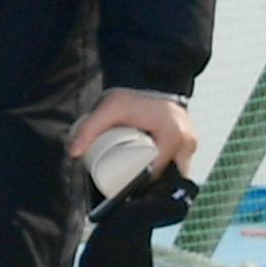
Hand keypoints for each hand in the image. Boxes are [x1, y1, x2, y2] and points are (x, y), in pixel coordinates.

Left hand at [71, 90, 197, 178]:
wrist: (150, 81)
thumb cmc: (131, 97)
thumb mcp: (108, 109)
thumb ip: (89, 129)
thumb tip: (74, 152)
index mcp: (173, 135)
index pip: (155, 172)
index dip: (137, 181)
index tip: (122, 185)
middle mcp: (187, 141)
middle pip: (166, 174)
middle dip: (147, 181)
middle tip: (126, 180)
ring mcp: (191, 143)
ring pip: (174, 171)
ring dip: (158, 176)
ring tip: (136, 175)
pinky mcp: (190, 144)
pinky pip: (179, 164)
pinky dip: (165, 168)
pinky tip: (150, 170)